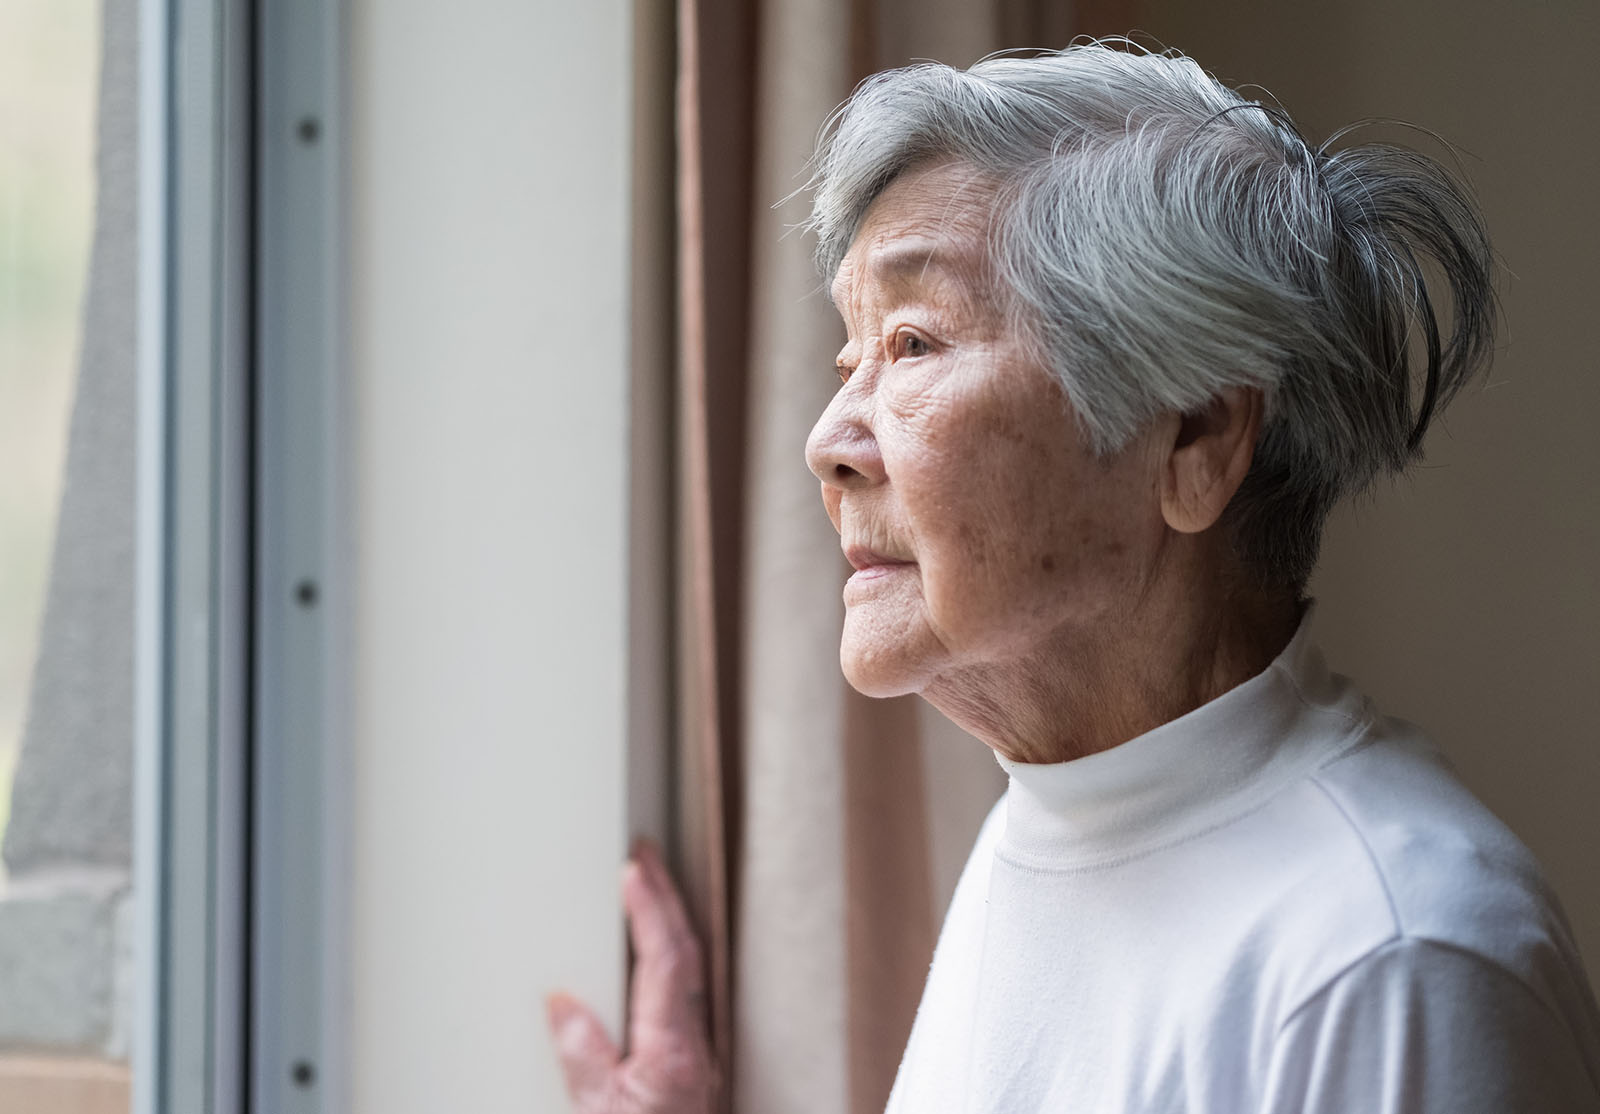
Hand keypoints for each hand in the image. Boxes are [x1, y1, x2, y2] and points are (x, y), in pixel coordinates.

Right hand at [546, 841, 717, 1112]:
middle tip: (643, 855)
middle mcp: (693, 1043)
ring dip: (673, 920)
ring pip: (695, 968)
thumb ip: (582, 1056)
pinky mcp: (693, 1061)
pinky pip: (690, 990)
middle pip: (687, 952)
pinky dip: (675, 954)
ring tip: (649, 884)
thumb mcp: (597, 1112)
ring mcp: (698, 1050)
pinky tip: (659, 948)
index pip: (667, 960)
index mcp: (671, 1048)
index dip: (650, 910)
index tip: (632, 871)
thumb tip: (563, 1002)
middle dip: (666, 897)